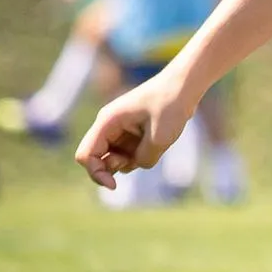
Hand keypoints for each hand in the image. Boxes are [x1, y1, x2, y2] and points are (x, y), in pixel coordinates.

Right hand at [76, 73, 191, 190]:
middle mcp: (109, 125)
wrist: (185, 86)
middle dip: (116, 167)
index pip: (86, 155)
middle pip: (98, 158)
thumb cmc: (171, 105)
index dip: (96, 173)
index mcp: (107, 122)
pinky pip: (129, 153)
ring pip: (115, 158)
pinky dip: (140, 155)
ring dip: (131, 161)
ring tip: (153, 145)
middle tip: (138, 158)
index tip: (114, 185)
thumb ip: (143, 159)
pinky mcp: (132, 133)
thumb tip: (134, 165)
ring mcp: (120, 129)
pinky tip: (157, 143)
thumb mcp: (160, 138)